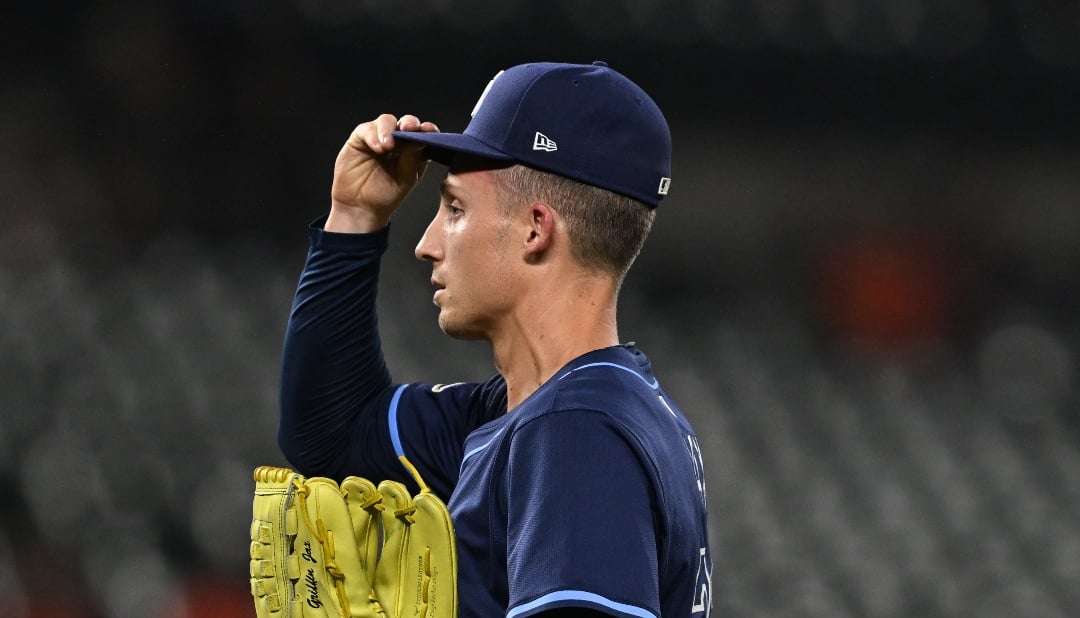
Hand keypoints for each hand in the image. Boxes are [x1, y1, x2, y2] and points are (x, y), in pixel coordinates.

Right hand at [326, 114, 438, 232]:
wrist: (361, 207)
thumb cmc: (386, 195)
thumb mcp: (405, 179)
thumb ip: (412, 158)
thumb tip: (420, 138)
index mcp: (413, 150)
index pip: (423, 134)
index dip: (428, 129)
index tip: (430, 131)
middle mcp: (397, 141)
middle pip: (406, 123)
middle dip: (409, 123)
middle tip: (409, 129)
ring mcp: (379, 137)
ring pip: (386, 121)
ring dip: (389, 129)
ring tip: (388, 145)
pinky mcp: (360, 139)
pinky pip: (367, 130)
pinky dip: (373, 136)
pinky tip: (377, 148)